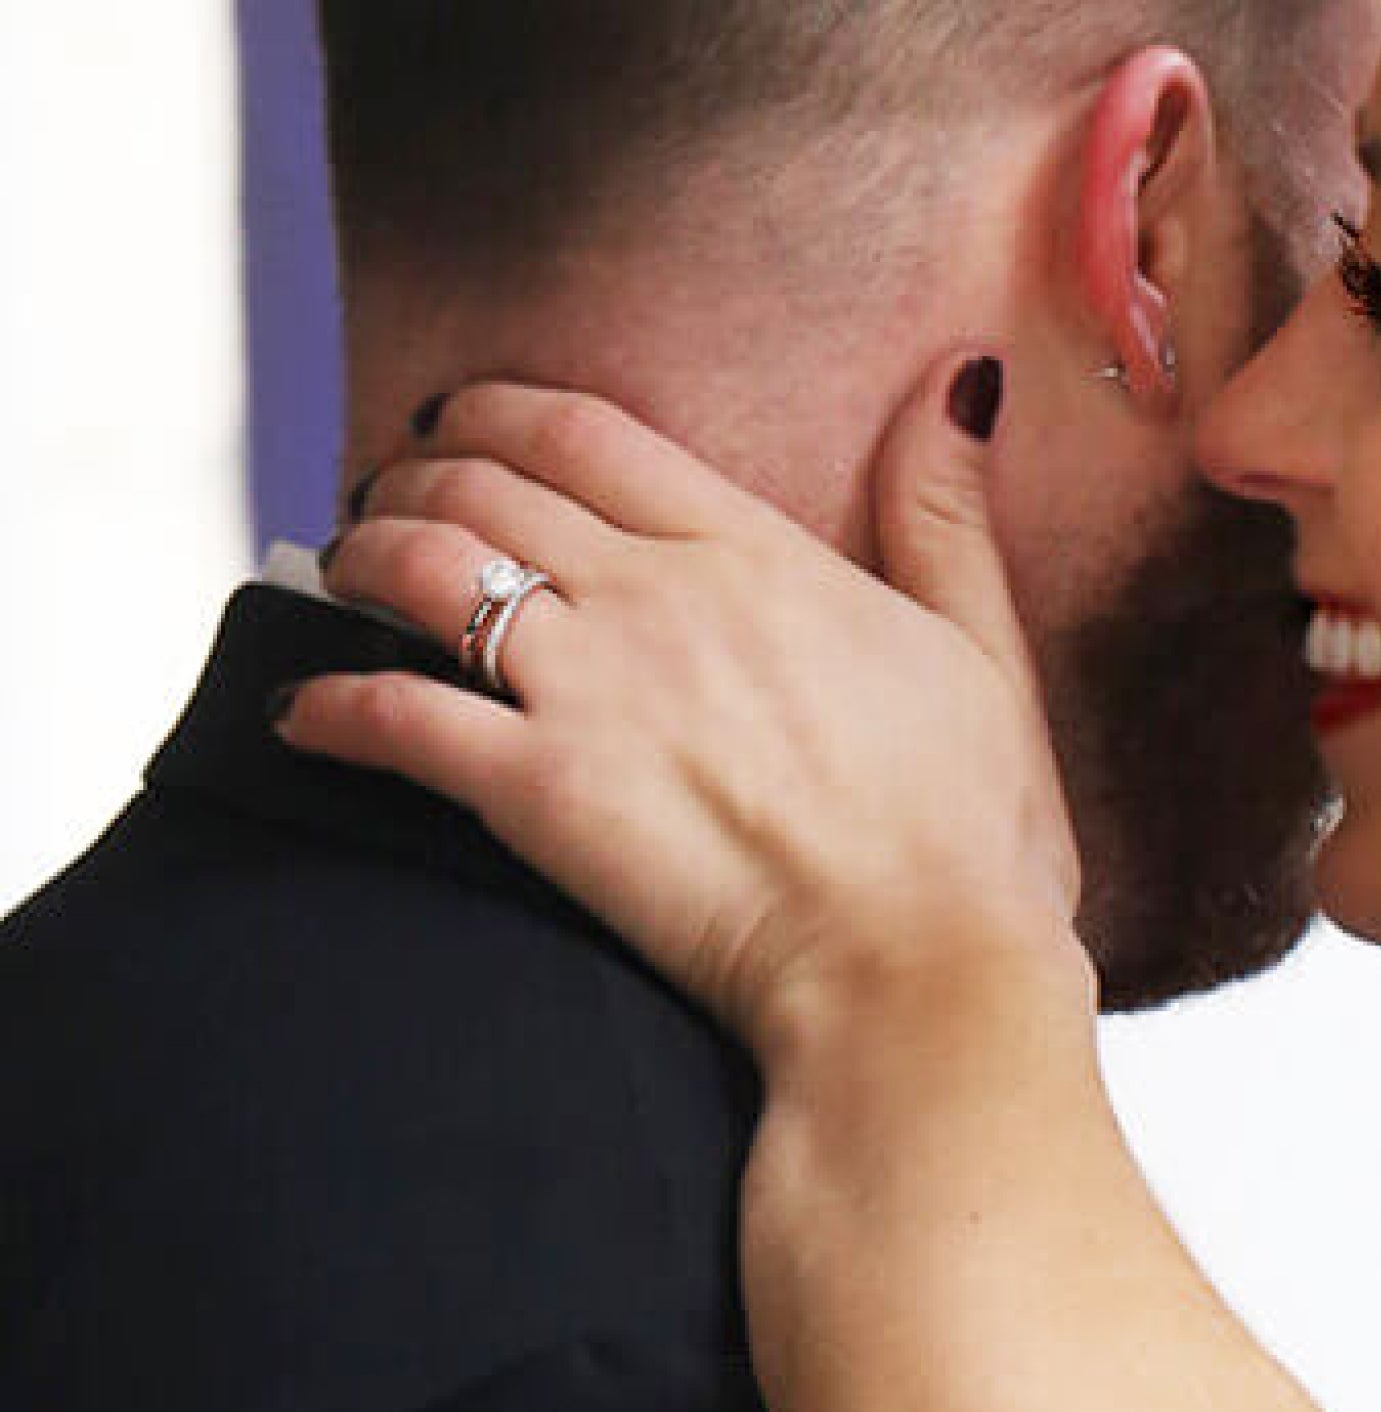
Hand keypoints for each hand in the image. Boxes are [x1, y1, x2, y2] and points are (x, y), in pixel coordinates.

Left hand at [279, 355, 1088, 1059]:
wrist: (921, 971)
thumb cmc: (972, 841)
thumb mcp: (985, 656)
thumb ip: (947, 516)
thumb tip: (958, 380)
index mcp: (758, 557)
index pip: (584, 432)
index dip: (496, 413)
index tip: (461, 426)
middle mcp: (657, 597)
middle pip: (482, 483)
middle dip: (412, 479)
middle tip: (389, 506)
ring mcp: (592, 690)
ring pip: (423, 572)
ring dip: (360, 560)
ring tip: (342, 579)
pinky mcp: (539, 794)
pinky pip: (393, 718)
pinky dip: (330, 709)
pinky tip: (306, 719)